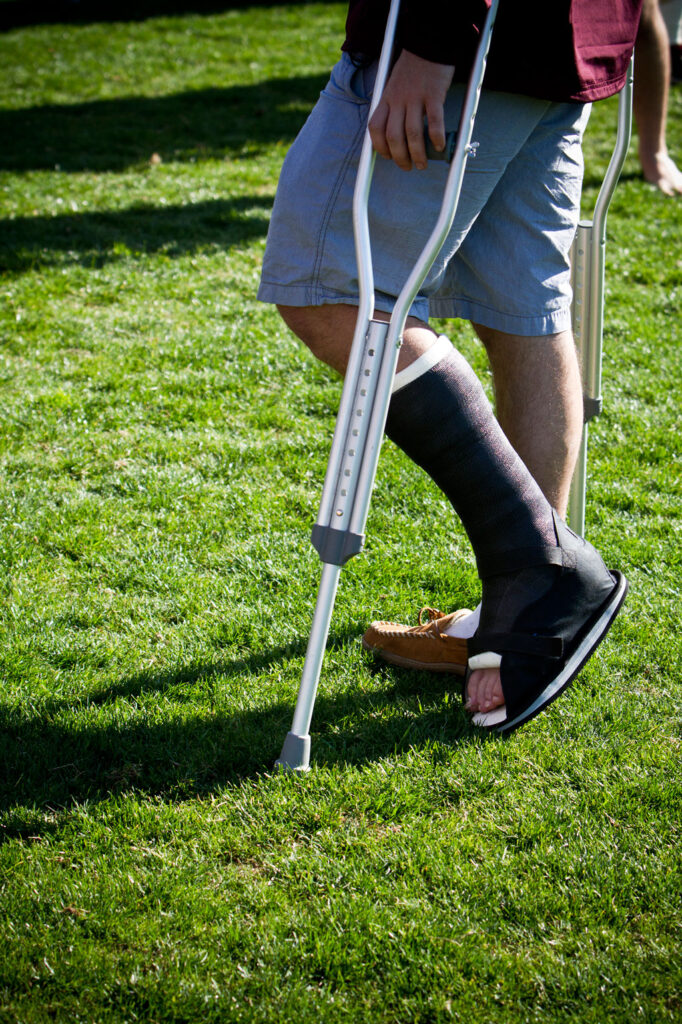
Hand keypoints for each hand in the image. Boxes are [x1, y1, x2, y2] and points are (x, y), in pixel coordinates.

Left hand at [368, 49, 454, 170]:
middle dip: (399, 158)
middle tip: (408, 167)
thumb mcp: (394, 86)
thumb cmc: (412, 68)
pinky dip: (436, 137)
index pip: (375, 128)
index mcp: (386, 98)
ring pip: (412, 134)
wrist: (428, 43)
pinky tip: (440, 146)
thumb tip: (397, 133)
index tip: (388, 157)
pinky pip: (434, 121)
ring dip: (417, 154)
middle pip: (393, 136)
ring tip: (423, 164)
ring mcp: (415, 97)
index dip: (379, 147)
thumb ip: (393, 106)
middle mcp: (397, 99)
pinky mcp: (433, 94)